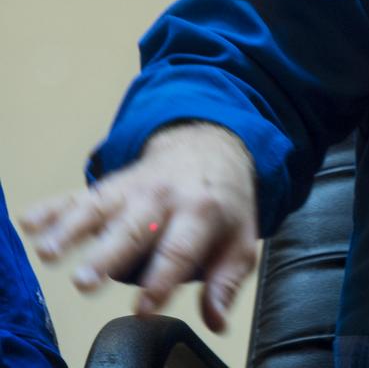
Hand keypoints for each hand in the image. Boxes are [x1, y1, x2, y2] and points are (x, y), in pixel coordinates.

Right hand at [20, 122, 257, 332]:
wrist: (210, 148)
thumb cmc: (223, 204)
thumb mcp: (239, 239)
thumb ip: (226, 281)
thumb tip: (216, 319)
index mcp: (201, 212)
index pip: (180, 250)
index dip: (162, 280)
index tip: (143, 309)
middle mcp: (163, 198)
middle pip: (134, 228)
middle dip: (108, 255)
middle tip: (86, 282)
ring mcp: (132, 189)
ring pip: (100, 208)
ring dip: (71, 229)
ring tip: (48, 252)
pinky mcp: (110, 186)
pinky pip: (78, 195)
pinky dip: (52, 208)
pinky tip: (29, 222)